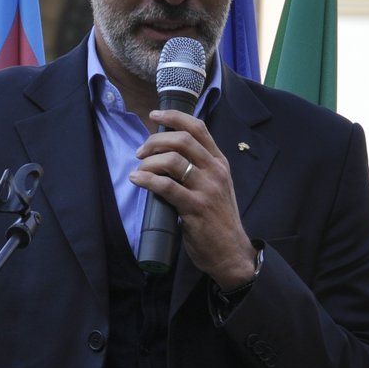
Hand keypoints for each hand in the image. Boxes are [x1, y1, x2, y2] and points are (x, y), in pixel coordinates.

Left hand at [133, 109, 256, 288]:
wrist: (231, 252)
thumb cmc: (218, 220)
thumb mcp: (216, 186)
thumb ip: (199, 168)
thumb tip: (168, 152)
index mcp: (220, 162)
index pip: (198, 128)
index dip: (174, 117)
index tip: (154, 115)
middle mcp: (215, 171)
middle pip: (182, 140)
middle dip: (155, 140)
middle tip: (140, 151)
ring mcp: (207, 189)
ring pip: (172, 160)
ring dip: (149, 162)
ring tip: (139, 169)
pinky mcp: (195, 208)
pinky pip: (166, 186)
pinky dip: (147, 179)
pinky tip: (137, 179)